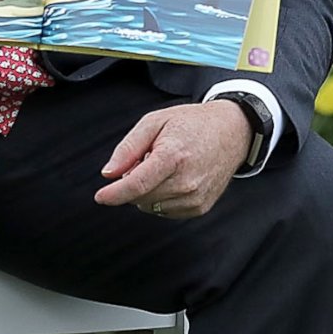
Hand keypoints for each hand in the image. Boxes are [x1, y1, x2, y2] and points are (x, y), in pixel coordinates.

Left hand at [94, 102, 251, 218]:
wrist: (232, 132)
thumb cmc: (191, 124)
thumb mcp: (155, 121)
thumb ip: (128, 147)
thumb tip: (108, 173)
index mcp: (173, 157)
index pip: (136, 184)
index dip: (114, 193)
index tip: (100, 197)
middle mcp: (186, 182)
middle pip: (140, 197)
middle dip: (132, 182)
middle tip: (145, 160)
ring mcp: (195, 198)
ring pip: (150, 206)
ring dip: (146, 191)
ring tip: (163, 168)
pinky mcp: (199, 208)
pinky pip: (164, 211)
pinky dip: (160, 198)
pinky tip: (173, 179)